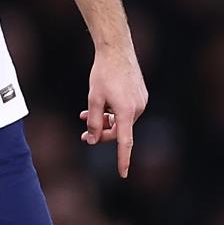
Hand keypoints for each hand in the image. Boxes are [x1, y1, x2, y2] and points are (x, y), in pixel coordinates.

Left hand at [78, 47, 147, 177]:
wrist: (116, 51)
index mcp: (127, 112)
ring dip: (105, 122)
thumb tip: (93, 140)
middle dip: (102, 134)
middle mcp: (138, 109)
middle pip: (119, 131)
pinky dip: (112, 112)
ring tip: (85, 116)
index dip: (123, 158)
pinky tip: (100, 106)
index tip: (123, 173)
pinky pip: (125, 111)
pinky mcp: (140, 96)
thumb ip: (93, 121)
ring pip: (121, 121)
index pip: (125, 142)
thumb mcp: (93, 98)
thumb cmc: (103, 73)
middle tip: (84, 136)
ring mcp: (141, 102)